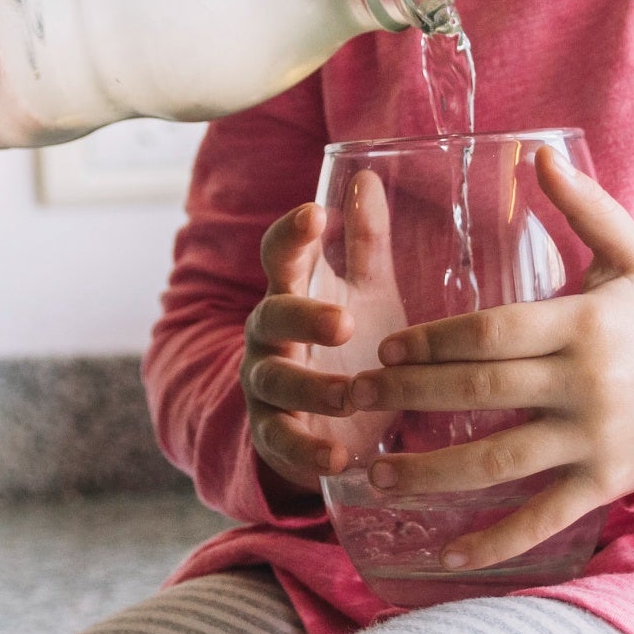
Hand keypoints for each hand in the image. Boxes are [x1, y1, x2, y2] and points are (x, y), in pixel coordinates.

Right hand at [242, 202, 359, 499]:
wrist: (320, 419)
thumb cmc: (348, 344)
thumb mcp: (363, 292)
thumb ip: (364, 242)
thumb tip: (368, 176)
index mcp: (290, 292)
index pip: (280, 255)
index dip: (293, 235)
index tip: (315, 214)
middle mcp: (268, 335)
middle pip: (271, 317)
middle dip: (303, 316)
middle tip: (346, 321)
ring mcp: (266, 384)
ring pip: (275, 381)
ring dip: (313, 388)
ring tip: (352, 397)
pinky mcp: (274, 435)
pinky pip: (282, 441)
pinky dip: (308, 450)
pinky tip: (339, 457)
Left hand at [342, 148, 633, 570]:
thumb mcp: (633, 256)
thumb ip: (583, 208)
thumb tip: (536, 154)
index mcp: (582, 325)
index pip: (490, 333)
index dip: (432, 341)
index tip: (385, 348)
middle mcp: (584, 385)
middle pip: (480, 392)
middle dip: (410, 397)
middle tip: (354, 399)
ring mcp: (593, 440)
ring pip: (498, 460)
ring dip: (431, 473)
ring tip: (374, 476)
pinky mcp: (603, 483)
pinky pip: (541, 517)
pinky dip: (493, 541)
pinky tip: (443, 557)